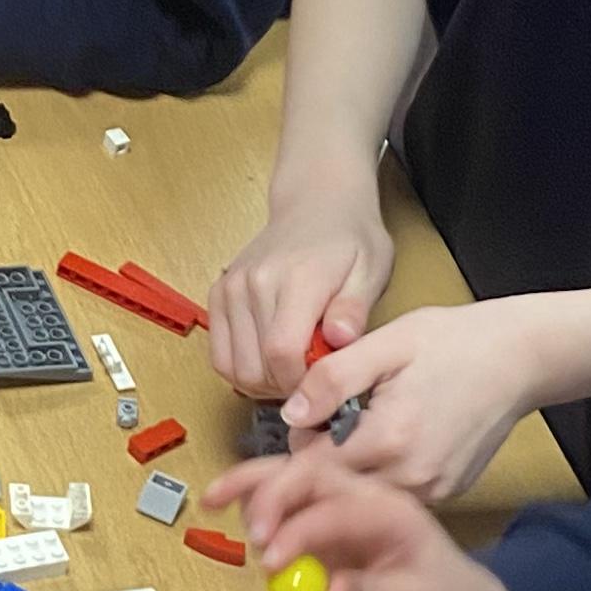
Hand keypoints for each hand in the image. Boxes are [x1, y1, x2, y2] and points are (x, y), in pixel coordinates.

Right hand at [208, 176, 395, 398]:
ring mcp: (231, 288)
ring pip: (232, 367)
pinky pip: (218, 354)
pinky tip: (270, 362)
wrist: (317, 203)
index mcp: (296, 278)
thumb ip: (354, 308)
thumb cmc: (349, 238)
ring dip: (262, 383)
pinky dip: (242, 369)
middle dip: (284, 388)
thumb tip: (340, 340)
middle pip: (254, 367)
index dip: (302, 383)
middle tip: (312, 381)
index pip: (282, 352)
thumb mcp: (372, 269)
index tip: (324, 384)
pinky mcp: (218, 294)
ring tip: (292, 371)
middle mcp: (255, 282)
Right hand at [212, 460, 517, 590]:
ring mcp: (344, 506)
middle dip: (259, 487)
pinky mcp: (329, 523)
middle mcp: (363, 496)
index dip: (296, 529)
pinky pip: (288, 505)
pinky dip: (256, 504)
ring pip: (290, 480)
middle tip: (218, 509)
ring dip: (251, 487)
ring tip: (215, 504)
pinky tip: (232, 514)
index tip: (270, 561)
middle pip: (304, 473)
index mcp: (389, 510)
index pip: (333, 507)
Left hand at [281, 299, 549, 502]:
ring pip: (361, 501)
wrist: (520, 359)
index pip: (312, 473)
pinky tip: (376, 444)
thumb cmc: (455, 342)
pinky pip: (391, 497)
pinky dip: (373, 479)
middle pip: (334, 494)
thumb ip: (333, 379)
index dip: (285, 466)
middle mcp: (413, 478)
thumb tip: (292, 415)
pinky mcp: (446, 494)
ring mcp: (433, 492)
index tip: (270, 462)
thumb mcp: (387, 344)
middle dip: (311, 471)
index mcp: (391, 439)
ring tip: (347, 432)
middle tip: (311, 434)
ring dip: (342, 477)